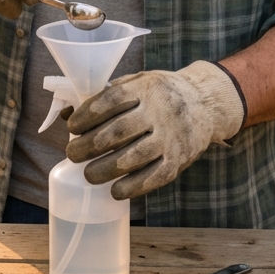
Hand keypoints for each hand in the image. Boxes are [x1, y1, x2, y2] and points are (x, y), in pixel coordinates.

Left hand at [65, 61, 245, 199]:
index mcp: (146, 88)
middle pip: (118, 131)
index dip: (88, 115)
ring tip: (88, 174)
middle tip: (72, 154)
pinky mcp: (179, 160)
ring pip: (133, 157)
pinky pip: (154, 177)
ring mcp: (171, 137)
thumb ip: (108, 95)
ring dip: (105, 169)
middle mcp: (160, 111)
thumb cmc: (161, 93)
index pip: (112, 100)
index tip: (72, 127)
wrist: (205, 104)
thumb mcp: (139, 82)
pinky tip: (115, 191)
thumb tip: (69, 114)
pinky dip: (132, 187)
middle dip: (89, 145)